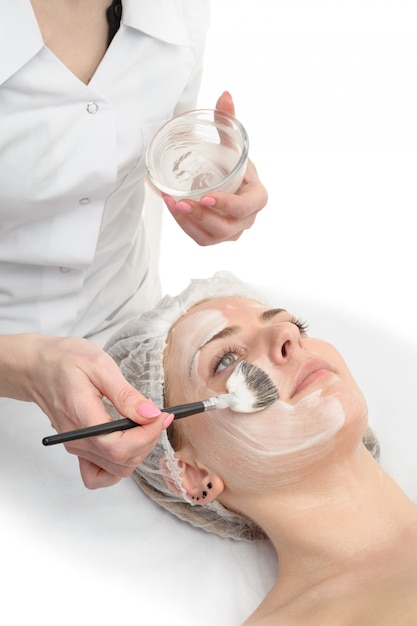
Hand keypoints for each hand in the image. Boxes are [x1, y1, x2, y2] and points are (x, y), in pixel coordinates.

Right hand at [0, 334, 171, 488]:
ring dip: (139, 451)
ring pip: (116, 470)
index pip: (119, 446)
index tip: (161, 416)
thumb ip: (125, 394)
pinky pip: (99, 475)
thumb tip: (150, 414)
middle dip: (148, 440)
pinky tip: (127, 443)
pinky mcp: (78, 449)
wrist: (38, 367)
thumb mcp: (100, 365)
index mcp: (82, 415)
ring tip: (144, 426)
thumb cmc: (65, 360)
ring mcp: (76, 447)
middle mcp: (77, 439)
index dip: (147, 436)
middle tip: (157, 415)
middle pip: (122, 461)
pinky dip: (118, 466)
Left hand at [162, 91, 267, 245]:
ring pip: (212, 237)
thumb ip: (227, 120)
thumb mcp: (231, 142)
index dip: (227, 205)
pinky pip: (202, 239)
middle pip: (227, 227)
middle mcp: (248, 218)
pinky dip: (186, 227)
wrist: (223, 179)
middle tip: (181, 201)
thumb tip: (225, 94)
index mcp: (257, 196)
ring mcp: (233, 231)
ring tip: (173, 204)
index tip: (206, 196)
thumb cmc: (230, 162)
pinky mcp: (217, 237)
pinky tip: (174, 210)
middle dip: (202, 216)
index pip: (246, 207)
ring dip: (190, 223)